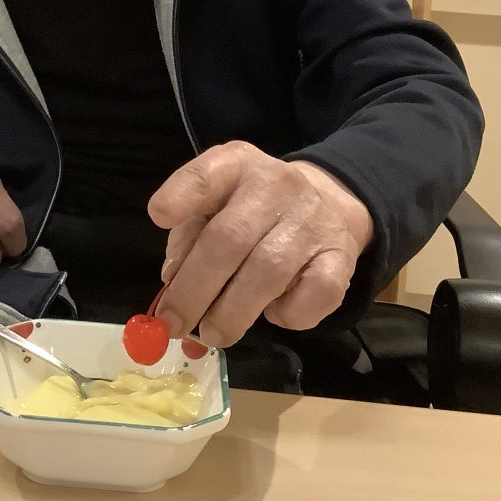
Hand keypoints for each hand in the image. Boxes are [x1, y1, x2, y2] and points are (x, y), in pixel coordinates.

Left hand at [147, 142, 372, 346]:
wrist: (326, 200)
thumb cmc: (251, 207)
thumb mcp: (215, 203)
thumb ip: (188, 234)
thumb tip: (173, 280)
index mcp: (235, 165)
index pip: (207, 173)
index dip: (182, 195)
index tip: (158, 216)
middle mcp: (275, 186)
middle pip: (229, 238)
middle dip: (194, 290)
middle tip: (173, 324)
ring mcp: (311, 220)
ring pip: (267, 273)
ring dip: (232, 314)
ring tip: (212, 335)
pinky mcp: (341, 256)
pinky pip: (313, 295)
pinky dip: (287, 315)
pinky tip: (271, 314)